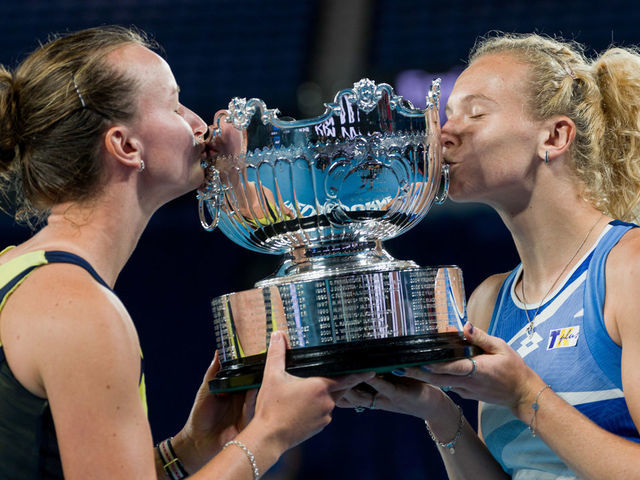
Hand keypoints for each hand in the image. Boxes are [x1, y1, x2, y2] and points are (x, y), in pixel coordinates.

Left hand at [173, 352, 257, 470]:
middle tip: (266, 361)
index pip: (247, 374)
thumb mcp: (206, 389)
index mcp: (235, 389)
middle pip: (255, 383)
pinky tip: (254, 392)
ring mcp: (246, 410)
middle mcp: (243, 398)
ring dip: (260, 386)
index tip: (258, 352)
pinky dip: (254, 401)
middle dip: (260, 373)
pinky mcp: (247, 422)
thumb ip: (214, 371)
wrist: (196, 441)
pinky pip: (253, 410)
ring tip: (263, 374)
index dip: (252, 364)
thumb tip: (218, 351)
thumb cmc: (200, 415)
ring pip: (257, 395)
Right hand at [252, 331, 374, 452]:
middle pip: (340, 388)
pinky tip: (303, 406)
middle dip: (340, 381)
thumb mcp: (272, 376)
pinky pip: (324, 412)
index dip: (360, 374)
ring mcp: (325, 416)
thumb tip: (278, 335)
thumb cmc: (271, 406)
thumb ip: (277, 353)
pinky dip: (318, 407)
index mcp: (320, 387)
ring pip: (331, 400)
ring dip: (324, 394)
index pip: (347, 378)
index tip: (372, 370)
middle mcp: (327, 402)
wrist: (269, 437)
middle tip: (332, 374)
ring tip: (305, 392)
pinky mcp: (320, 427)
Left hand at [402, 323, 540, 412]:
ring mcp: (466, 391)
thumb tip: (464, 325)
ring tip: (403, 368)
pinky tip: (422, 372)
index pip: (453, 368)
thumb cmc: (513, 368)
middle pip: (439, 379)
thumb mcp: (501, 348)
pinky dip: (435, 379)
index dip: (436, 365)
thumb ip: (481, 337)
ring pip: (441, 384)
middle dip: (418, 374)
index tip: (419, 361)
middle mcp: (468, 383)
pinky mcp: (465, 394)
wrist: (522, 394)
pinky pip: (448, 385)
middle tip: (399, 367)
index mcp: (478, 370)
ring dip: (423, 377)